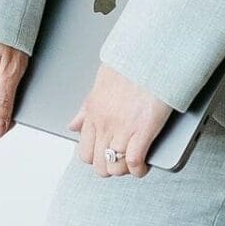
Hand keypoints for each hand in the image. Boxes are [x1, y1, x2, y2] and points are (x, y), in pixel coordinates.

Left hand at [68, 64, 171, 178]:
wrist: (151, 55)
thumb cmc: (131, 65)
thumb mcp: (100, 84)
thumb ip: (86, 108)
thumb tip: (73, 125)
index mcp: (93, 113)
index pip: (85, 151)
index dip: (97, 159)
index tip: (108, 156)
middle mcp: (104, 123)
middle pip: (99, 164)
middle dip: (111, 168)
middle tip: (122, 163)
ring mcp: (122, 128)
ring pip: (116, 167)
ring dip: (126, 170)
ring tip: (135, 165)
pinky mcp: (143, 129)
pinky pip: (134, 161)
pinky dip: (140, 169)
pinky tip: (144, 166)